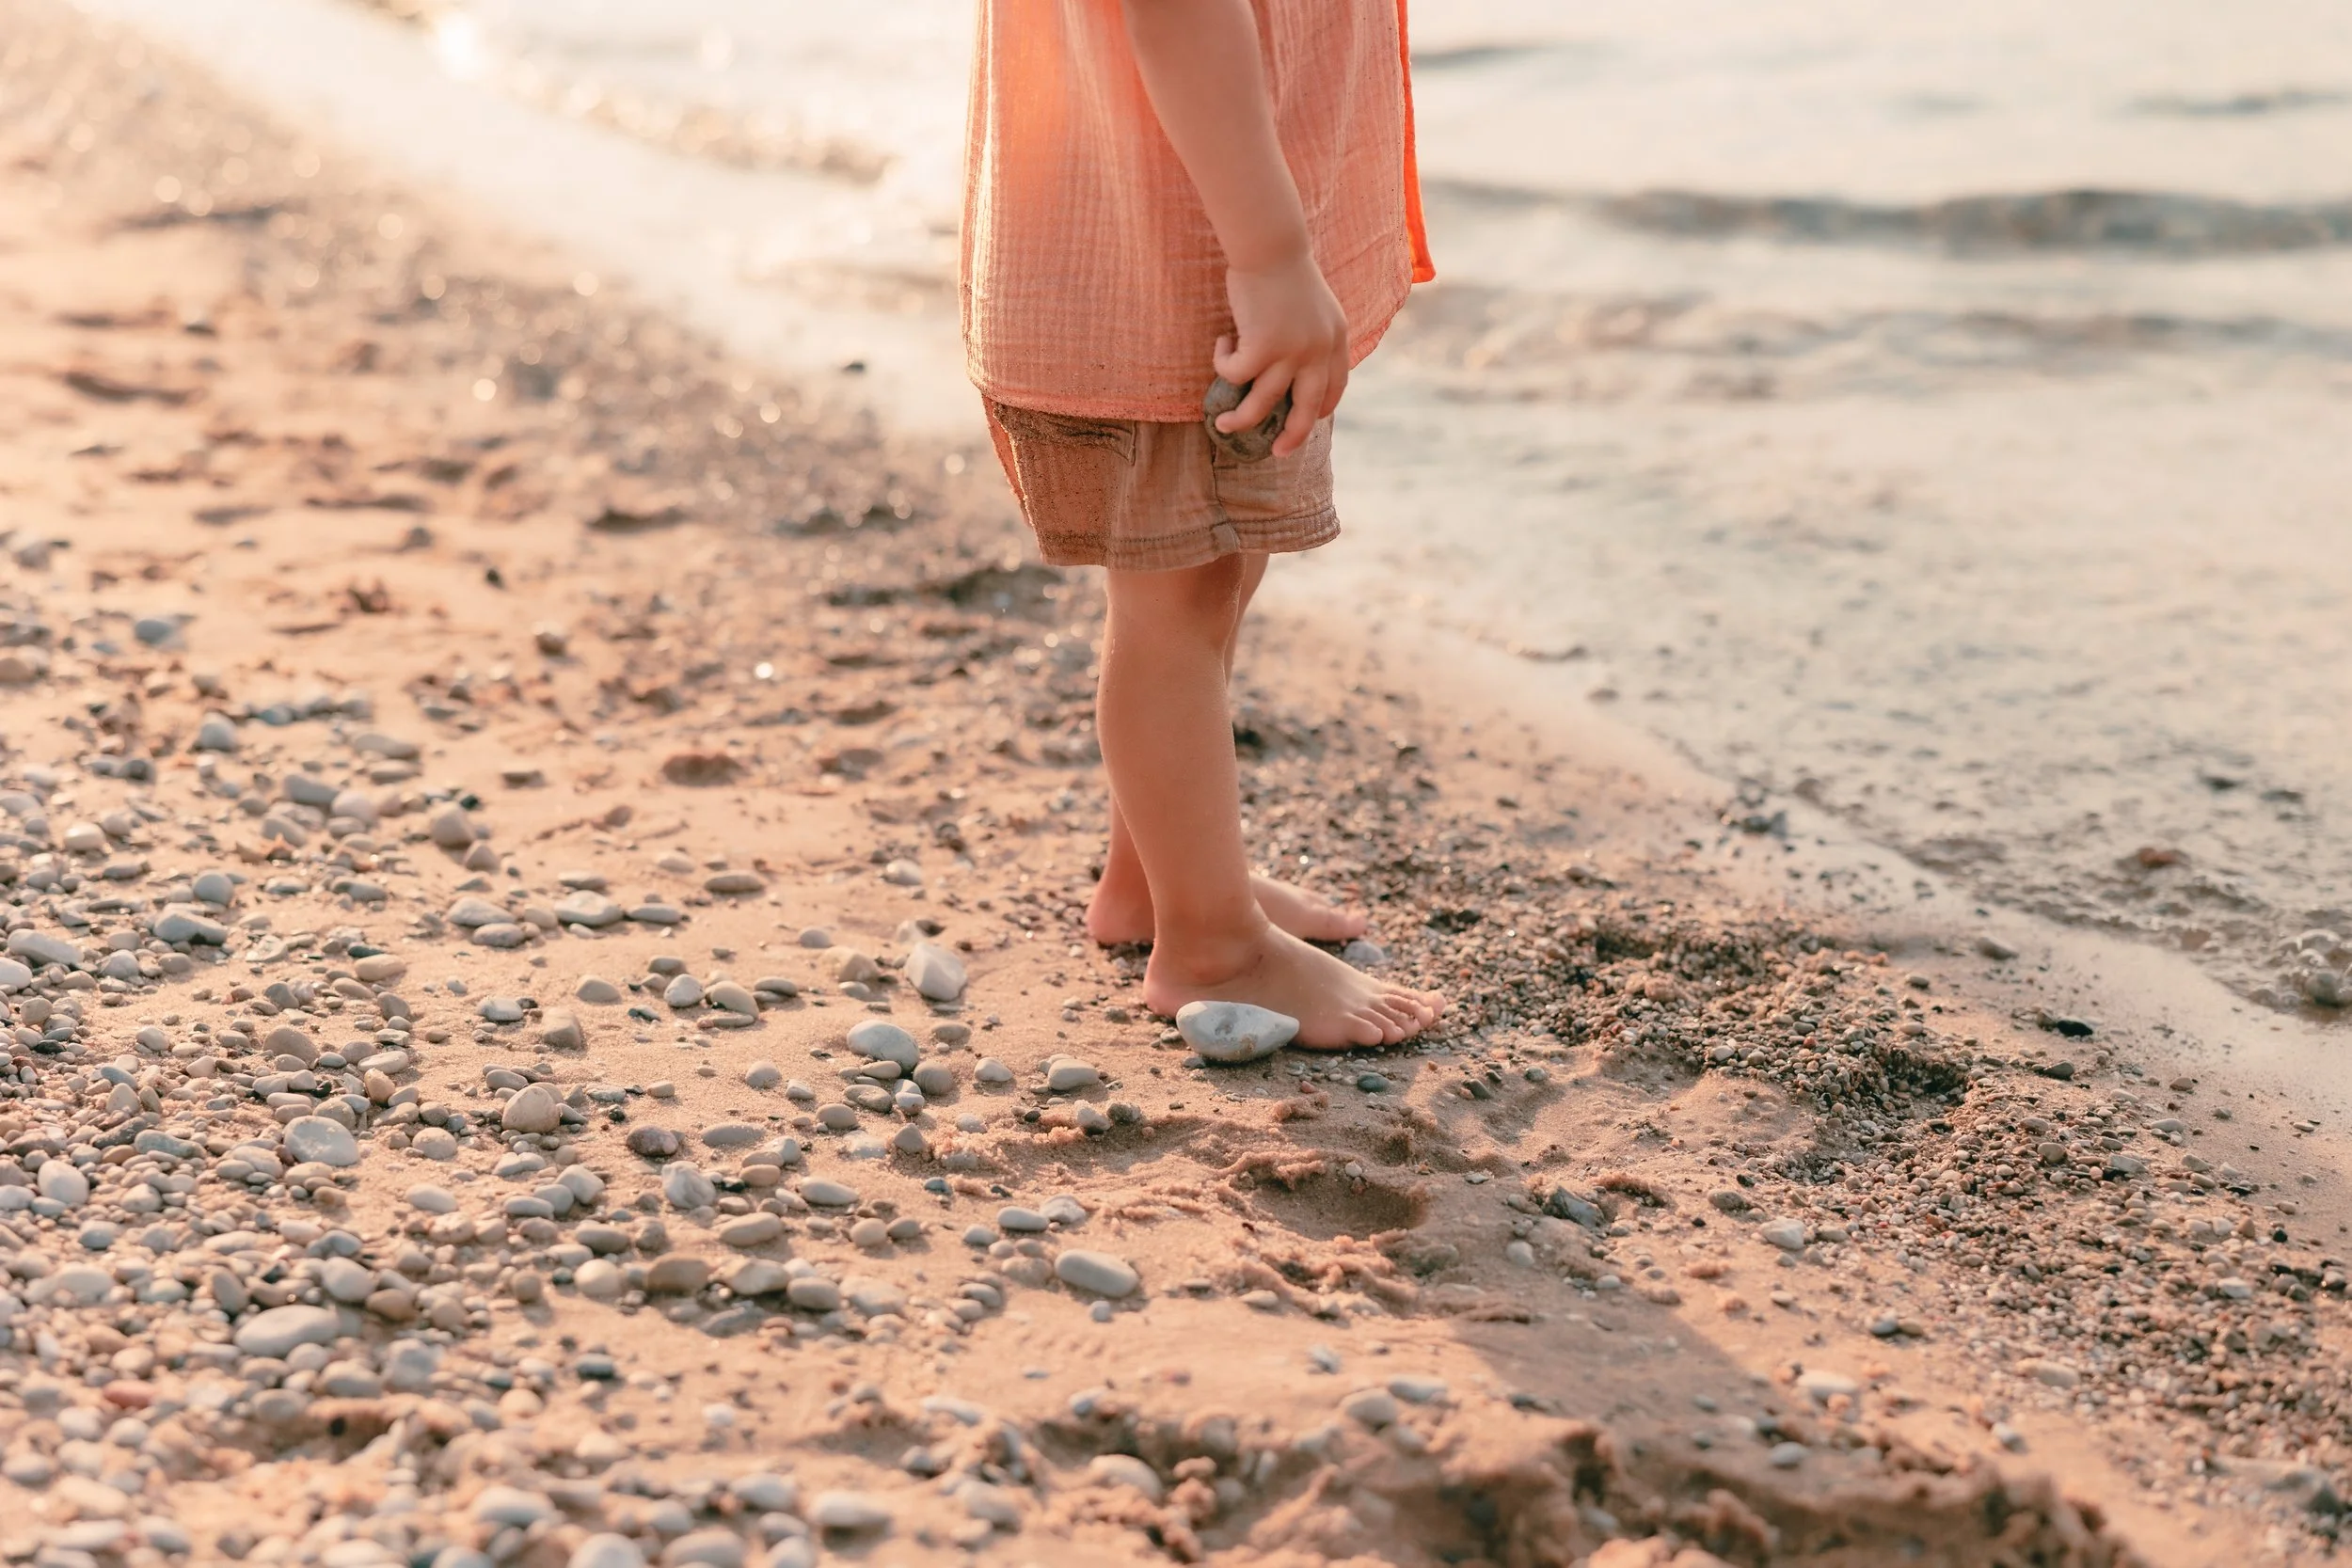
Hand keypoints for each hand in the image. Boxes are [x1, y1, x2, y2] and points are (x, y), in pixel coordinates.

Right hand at [1213, 249, 1349, 457]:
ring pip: (1263, 403)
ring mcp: (1292, 352)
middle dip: (1293, 436)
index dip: (1320, 409)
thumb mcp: (1313, 306)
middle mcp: (1319, 350)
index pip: (1335, 388)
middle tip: (1279, 453)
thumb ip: (1311, 336)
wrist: (1271, 244)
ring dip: (1240, 419)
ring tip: (1221, 425)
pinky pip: (1235, 374)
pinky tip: (1221, 344)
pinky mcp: (1262, 347)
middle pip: (1308, 409)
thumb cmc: (1284, 269)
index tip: (1305, 422)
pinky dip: (1223, 364)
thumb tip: (1291, 370)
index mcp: (1336, 340)